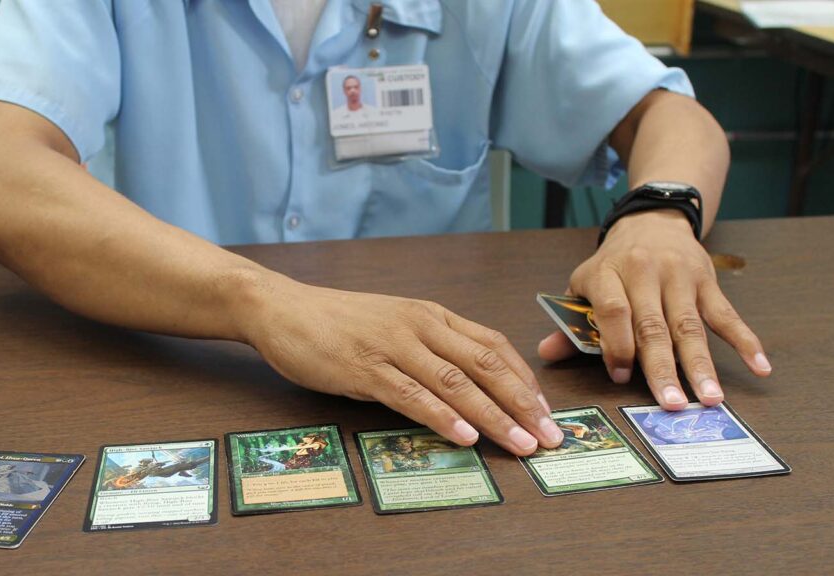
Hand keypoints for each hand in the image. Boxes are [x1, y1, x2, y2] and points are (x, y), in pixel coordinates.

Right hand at [241, 274, 563, 455]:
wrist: (282, 309)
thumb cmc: (338, 321)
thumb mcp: (394, 325)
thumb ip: (430, 348)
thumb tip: (468, 386)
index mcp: (431, 315)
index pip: (492, 345)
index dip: (523, 379)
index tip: (545, 409)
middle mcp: (420, 326)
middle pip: (485, 365)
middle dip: (523, 402)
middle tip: (550, 434)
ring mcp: (393, 346)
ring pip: (456, 383)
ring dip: (494, 416)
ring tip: (521, 443)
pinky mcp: (365, 368)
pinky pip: (412, 395)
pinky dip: (443, 417)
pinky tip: (465, 436)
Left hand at [538, 210, 770, 409]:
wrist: (652, 221)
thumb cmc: (614, 264)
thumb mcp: (584, 284)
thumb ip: (570, 322)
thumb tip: (547, 353)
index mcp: (608, 274)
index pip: (614, 311)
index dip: (617, 346)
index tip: (620, 378)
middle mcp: (645, 273)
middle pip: (654, 325)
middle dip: (663, 367)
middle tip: (672, 403)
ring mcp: (680, 277)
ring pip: (690, 326)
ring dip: (701, 364)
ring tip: (710, 398)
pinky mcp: (708, 282)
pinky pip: (727, 314)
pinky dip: (746, 341)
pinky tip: (760, 366)